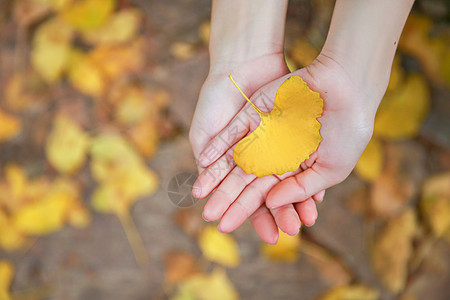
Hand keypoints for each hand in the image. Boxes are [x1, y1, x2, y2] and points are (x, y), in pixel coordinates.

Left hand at [193, 53, 381, 242]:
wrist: (346, 84)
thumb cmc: (347, 130)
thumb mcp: (330, 169)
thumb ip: (300, 189)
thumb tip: (270, 203)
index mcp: (292, 171)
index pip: (272, 198)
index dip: (266, 217)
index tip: (261, 237)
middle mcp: (273, 156)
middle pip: (247, 184)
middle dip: (233, 204)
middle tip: (218, 224)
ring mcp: (261, 136)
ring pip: (234, 164)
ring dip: (217, 182)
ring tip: (202, 200)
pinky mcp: (252, 116)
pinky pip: (230, 136)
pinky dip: (217, 151)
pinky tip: (205, 167)